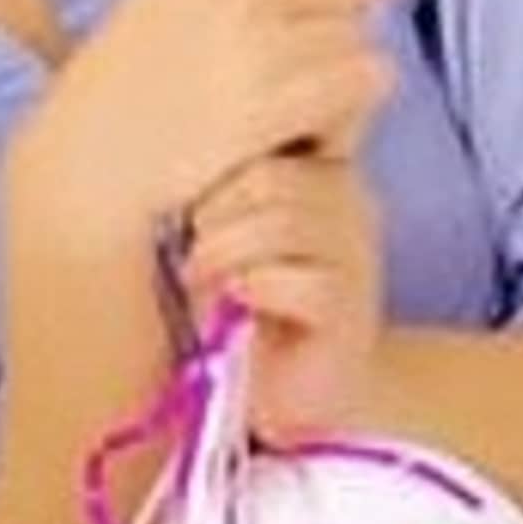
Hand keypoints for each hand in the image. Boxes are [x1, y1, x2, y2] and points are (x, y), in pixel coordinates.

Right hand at [3, 0, 401, 274]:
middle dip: (346, 20)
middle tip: (315, 60)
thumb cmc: (130, 77)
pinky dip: (353, 103)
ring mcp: (256, 48)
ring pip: (359, 36)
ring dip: (348, 67)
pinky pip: (361, 81)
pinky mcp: (271, 107)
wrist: (92, 157)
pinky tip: (317, 123)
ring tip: (304, 97)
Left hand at [178, 140, 385, 449]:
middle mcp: (348, 200)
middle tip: (192, 252)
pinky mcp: (351, 310)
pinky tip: (238, 307)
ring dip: (223, 254)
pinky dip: (253, 290)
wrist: (291, 394)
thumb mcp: (224, 234)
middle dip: (213, 215)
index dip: (216, 167)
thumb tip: (166, 155)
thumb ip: (216, 191)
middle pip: (268, 176)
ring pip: (282, 222)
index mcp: (318, 169)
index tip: (190, 209)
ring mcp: (356, 254)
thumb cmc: (244, 306)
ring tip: (204, 279)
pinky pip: (299, 282)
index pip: (268, 128)